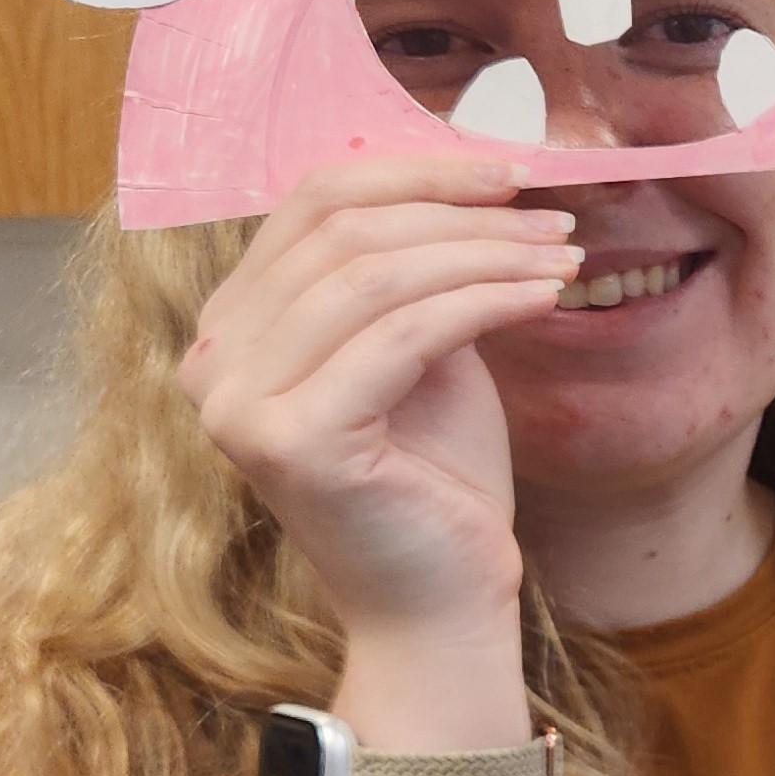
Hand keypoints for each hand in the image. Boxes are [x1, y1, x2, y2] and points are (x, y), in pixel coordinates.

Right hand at [178, 155, 579, 644]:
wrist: (441, 605)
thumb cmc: (436, 481)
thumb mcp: (420, 349)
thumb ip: (412, 271)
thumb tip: (466, 175)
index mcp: (231, 328)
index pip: (311, 205)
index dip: (415, 172)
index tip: (508, 170)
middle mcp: (212, 361)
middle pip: (343, 231)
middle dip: (461, 211)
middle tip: (552, 214)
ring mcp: (240, 404)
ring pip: (375, 277)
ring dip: (484, 252)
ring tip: (561, 252)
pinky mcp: (294, 442)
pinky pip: (404, 335)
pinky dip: (485, 301)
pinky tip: (545, 297)